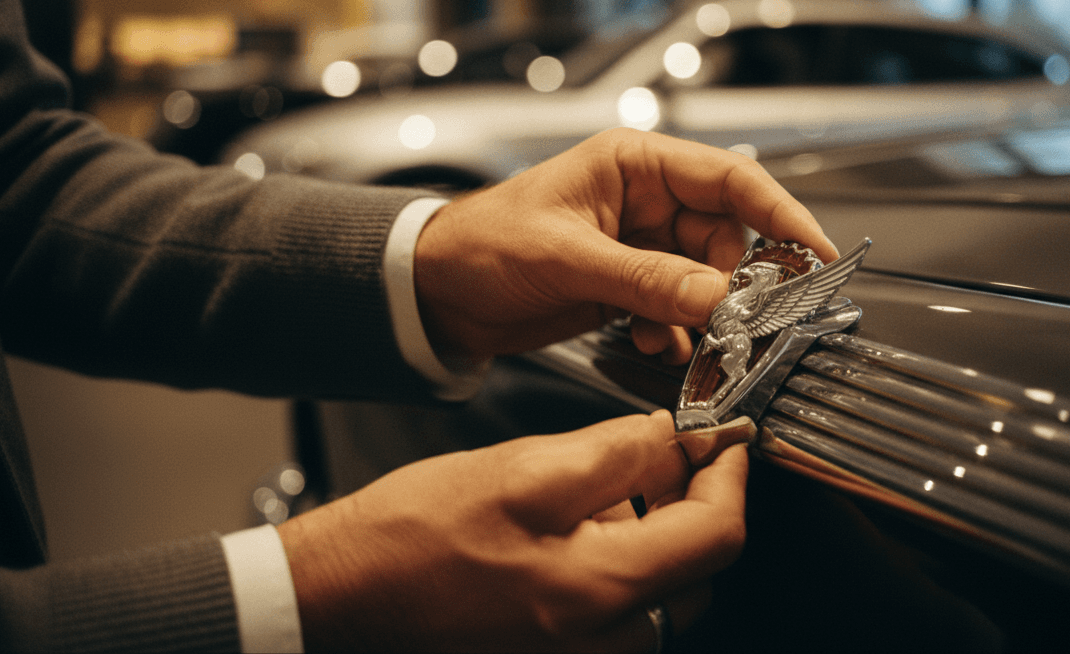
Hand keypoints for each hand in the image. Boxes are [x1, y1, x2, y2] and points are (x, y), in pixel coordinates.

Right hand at [278, 410, 748, 651]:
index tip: (721, 436)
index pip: (718, 535)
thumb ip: (615, 454)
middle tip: (649, 450)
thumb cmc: (412, 540)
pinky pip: (620, 608)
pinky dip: (615, 558)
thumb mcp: (521, 471)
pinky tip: (568, 528)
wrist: (341, 600)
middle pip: (694, 564)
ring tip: (590, 489)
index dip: (728, 472)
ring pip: (659, 585)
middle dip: (684, 497)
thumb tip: (675, 439)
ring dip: (648, 527)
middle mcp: (606, 644)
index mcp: (601, 594)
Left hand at [414, 128, 837, 364]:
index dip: (781, 214)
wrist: (435, 291)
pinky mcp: (628, 288)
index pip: (730, 180)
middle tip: (731, 322)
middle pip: (726, 239)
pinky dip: (675, 335)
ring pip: (705, 282)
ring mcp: (639, 247)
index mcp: (634, 165)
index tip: (814, 256)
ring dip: (699, 317)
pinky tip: (650, 344)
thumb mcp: (567, 257)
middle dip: (732, 285)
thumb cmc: (480, 243)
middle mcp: (645, 202)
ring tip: (670, 338)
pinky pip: (678, 311)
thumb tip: (717, 299)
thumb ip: (646, 279)